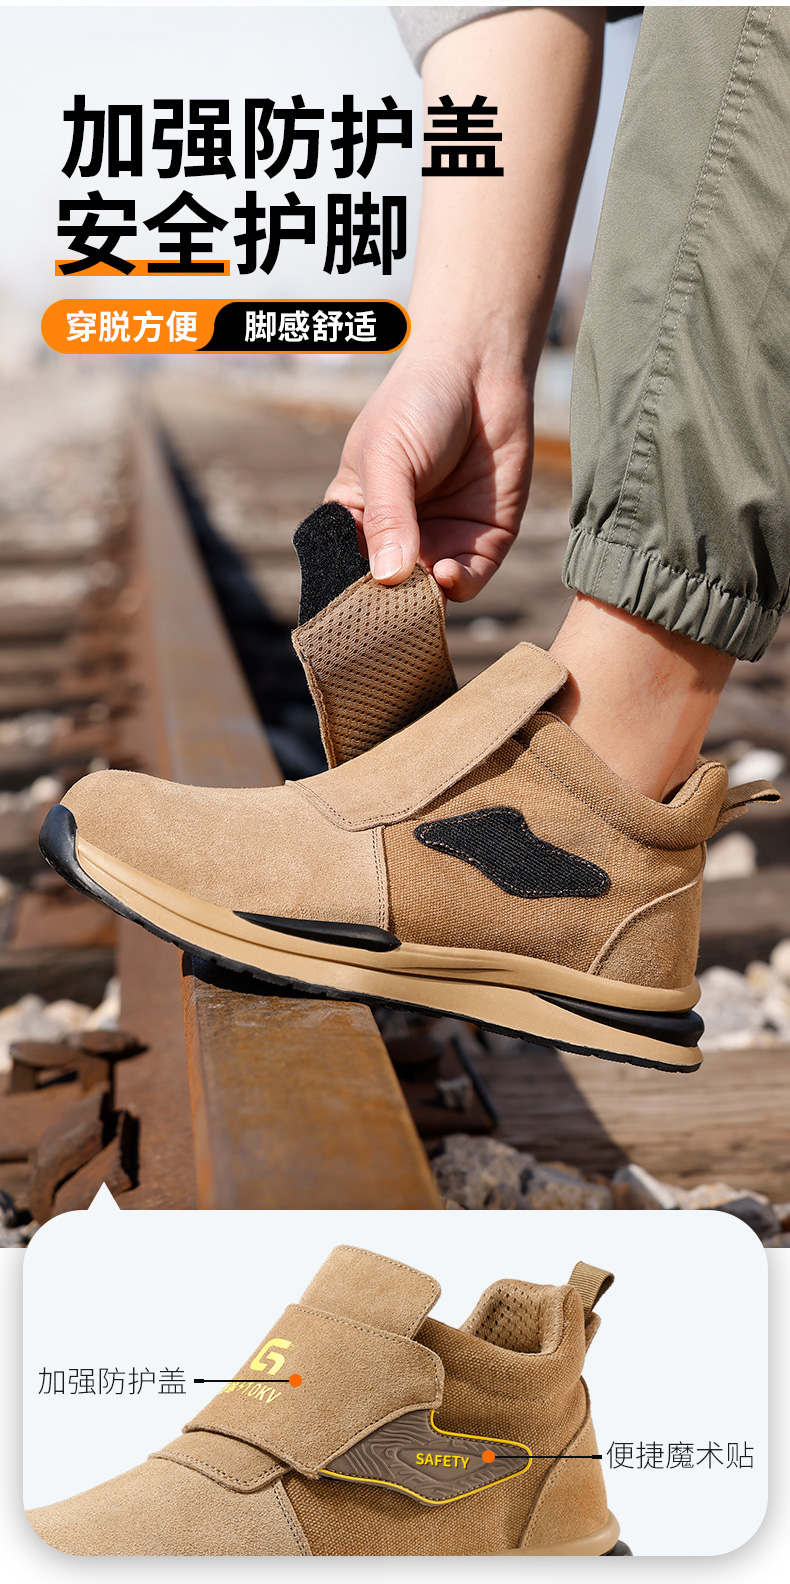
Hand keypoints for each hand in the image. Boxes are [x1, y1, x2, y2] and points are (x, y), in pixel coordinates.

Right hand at [324, 342, 532, 600]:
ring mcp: (440, 541)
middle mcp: (397, 539)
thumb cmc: (417, 403)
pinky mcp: (482, 541)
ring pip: (429, 597)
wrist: (481, 369)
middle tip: (388, 615)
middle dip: (389, 610)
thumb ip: (386, 517)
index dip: (347, 596)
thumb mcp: (387, 457)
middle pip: (388, 595)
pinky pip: (468, 581)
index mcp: (357, 519)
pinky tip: (447, 574)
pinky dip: (457, 587)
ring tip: (418, 593)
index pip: (345, 573)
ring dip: (424, 604)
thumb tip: (387, 578)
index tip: (349, 613)